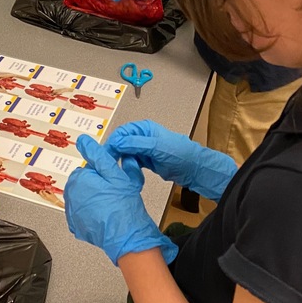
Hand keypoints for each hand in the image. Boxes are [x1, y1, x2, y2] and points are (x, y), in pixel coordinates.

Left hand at [65, 135, 177, 264]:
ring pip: (85, 198)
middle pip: (86, 183)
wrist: (128, 238)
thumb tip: (83, 141)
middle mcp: (70, 195)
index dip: (104, 174)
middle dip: (98, 187)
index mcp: (78, 179)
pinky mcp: (77, 227)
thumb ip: (97, 155)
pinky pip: (84, 214)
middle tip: (115, 195)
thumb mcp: (114, 174)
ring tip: (112, 207)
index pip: (89, 169)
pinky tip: (105, 217)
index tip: (114, 182)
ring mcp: (72, 213)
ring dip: (95, 200)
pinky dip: (92, 214)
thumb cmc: (124, 207)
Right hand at [105, 120, 237, 201]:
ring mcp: (145, 149)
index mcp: (145, 128)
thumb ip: (136, 143)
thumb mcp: (156, 147)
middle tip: (112, 164)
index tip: (107, 153)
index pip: (122, 132)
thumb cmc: (180, 154)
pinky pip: (132, 163)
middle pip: (122, 143)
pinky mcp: (146, 161)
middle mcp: (143, 137)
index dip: (113, 142)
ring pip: (126, 154)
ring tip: (125, 171)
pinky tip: (131, 174)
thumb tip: (117, 142)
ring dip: (124, 162)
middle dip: (117, 153)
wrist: (194, 169)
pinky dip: (130, 168)